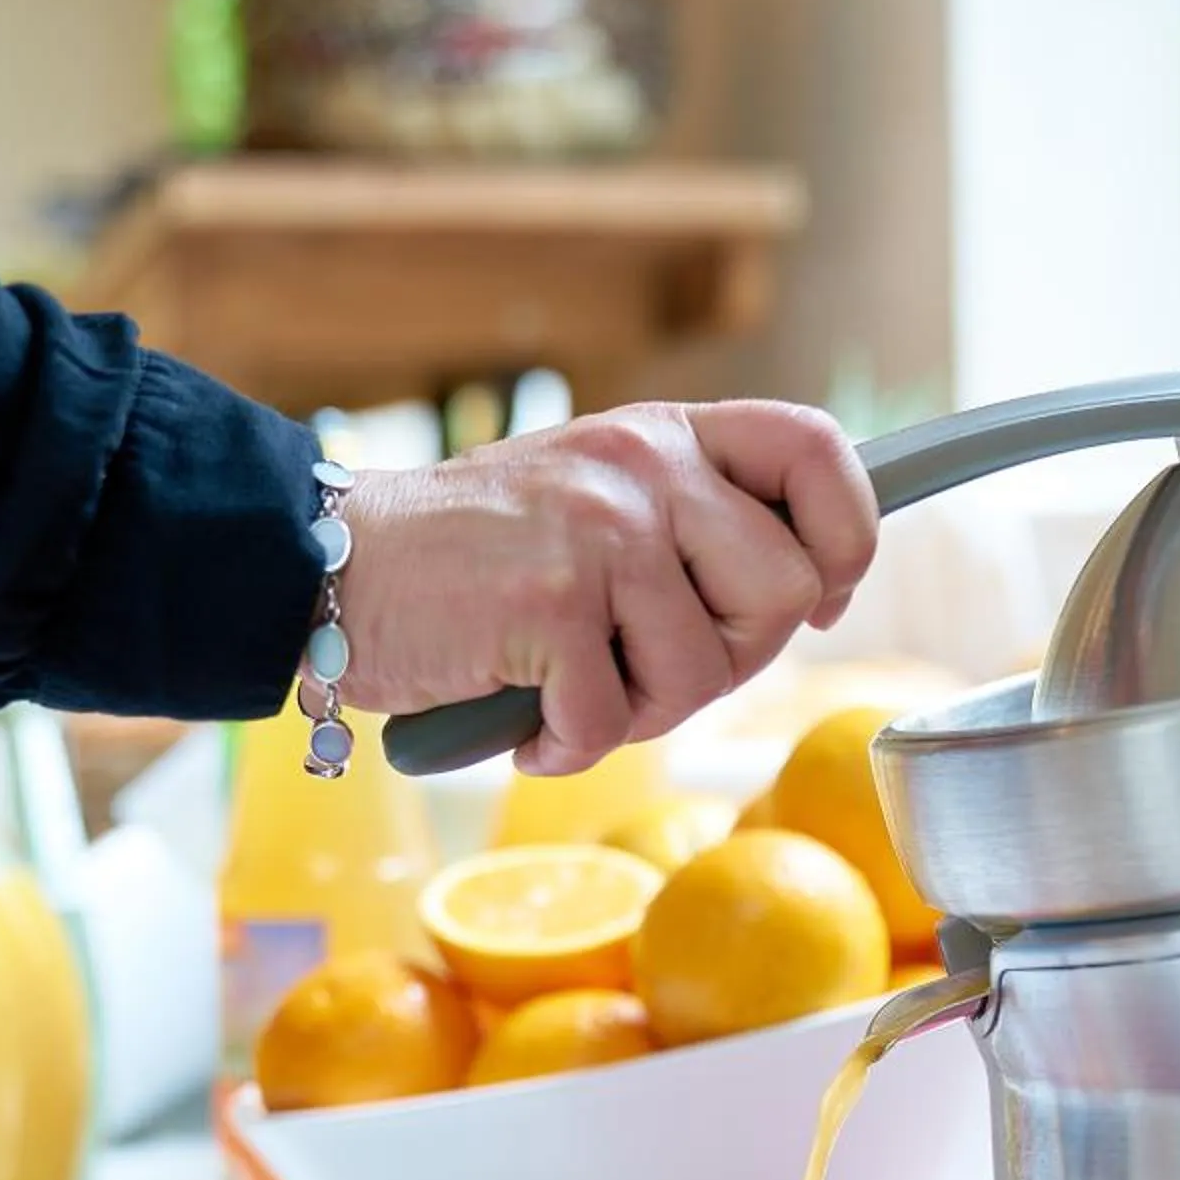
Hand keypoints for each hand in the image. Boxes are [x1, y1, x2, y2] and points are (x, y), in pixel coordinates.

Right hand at [331, 401, 879, 775]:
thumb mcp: (596, 503)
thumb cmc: (473, 562)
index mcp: (667, 436)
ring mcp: (602, 531)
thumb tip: (804, 595)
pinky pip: (614, 719)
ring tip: (566, 686)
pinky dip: (563, 743)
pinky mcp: (552, 602)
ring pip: (704, 674)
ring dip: (636, 711)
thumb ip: (689, 527)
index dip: (846, 536)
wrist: (334, 568)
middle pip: (782, 592)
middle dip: (728, 658)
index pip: (817, 450)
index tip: (819, 598)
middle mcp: (645, 467)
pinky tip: (521, 715)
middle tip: (643, 666)